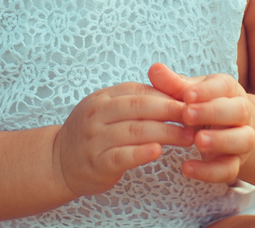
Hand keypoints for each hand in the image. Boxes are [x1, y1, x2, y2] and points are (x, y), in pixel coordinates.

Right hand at [53, 81, 194, 196]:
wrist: (59, 160)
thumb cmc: (94, 133)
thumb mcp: (109, 109)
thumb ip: (137, 100)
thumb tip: (175, 92)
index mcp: (104, 97)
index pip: (140, 91)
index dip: (169, 96)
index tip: (193, 101)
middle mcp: (97, 114)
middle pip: (139, 107)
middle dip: (171, 111)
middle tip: (195, 117)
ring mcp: (95, 138)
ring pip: (134, 131)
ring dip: (165, 132)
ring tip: (188, 137)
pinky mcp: (96, 162)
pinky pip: (120, 155)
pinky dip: (140, 153)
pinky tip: (157, 151)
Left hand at [148, 62, 254, 183]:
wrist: (228, 129)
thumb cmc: (202, 105)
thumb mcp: (189, 93)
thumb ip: (173, 84)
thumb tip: (154, 69)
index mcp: (228, 90)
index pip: (223, 86)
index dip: (206, 90)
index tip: (186, 95)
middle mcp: (241, 112)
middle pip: (238, 110)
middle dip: (213, 112)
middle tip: (188, 115)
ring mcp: (242, 138)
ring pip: (243, 139)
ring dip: (221, 140)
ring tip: (198, 141)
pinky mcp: (236, 163)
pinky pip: (230, 170)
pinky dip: (210, 171)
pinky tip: (187, 168)